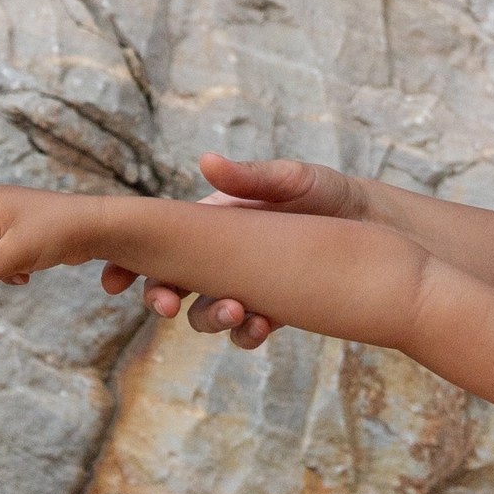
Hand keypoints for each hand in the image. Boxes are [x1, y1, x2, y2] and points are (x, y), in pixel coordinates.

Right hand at [100, 153, 363, 344]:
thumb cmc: (331, 194)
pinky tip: (261, 327)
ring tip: (236, 312)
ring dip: (211, 317)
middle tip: (167, 307)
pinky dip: (249, 333)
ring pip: (210, 311)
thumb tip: (204, 161)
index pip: (161, 241)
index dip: (130, 260)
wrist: (380, 229)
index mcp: (215, 220)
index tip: (113, 279)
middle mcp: (224, 255)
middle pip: (176, 282)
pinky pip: (249, 329)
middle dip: (163, 297)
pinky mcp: (275, 308)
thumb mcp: (295, 180)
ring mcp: (247, 284)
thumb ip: (252, 176)